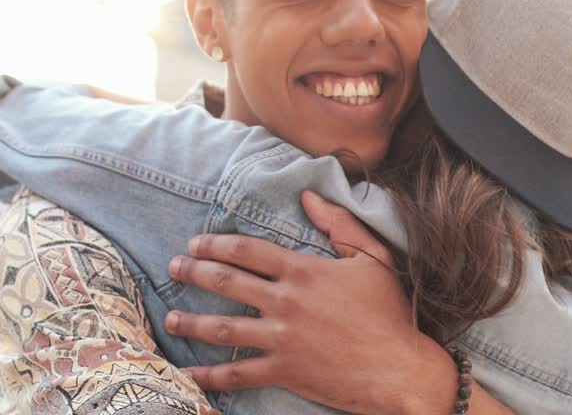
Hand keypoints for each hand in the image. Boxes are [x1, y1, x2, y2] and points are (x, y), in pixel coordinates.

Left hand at [164, 191, 466, 414]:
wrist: (400, 368)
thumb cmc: (390, 311)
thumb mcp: (373, 257)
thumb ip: (340, 224)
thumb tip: (309, 195)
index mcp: (304, 271)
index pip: (248, 250)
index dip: (217, 243)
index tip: (197, 242)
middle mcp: (285, 302)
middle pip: (227, 282)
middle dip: (194, 272)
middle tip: (174, 267)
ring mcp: (281, 339)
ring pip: (223, 327)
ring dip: (191, 320)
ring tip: (170, 317)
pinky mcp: (283, 371)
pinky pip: (236, 374)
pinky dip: (207, 375)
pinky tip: (186, 374)